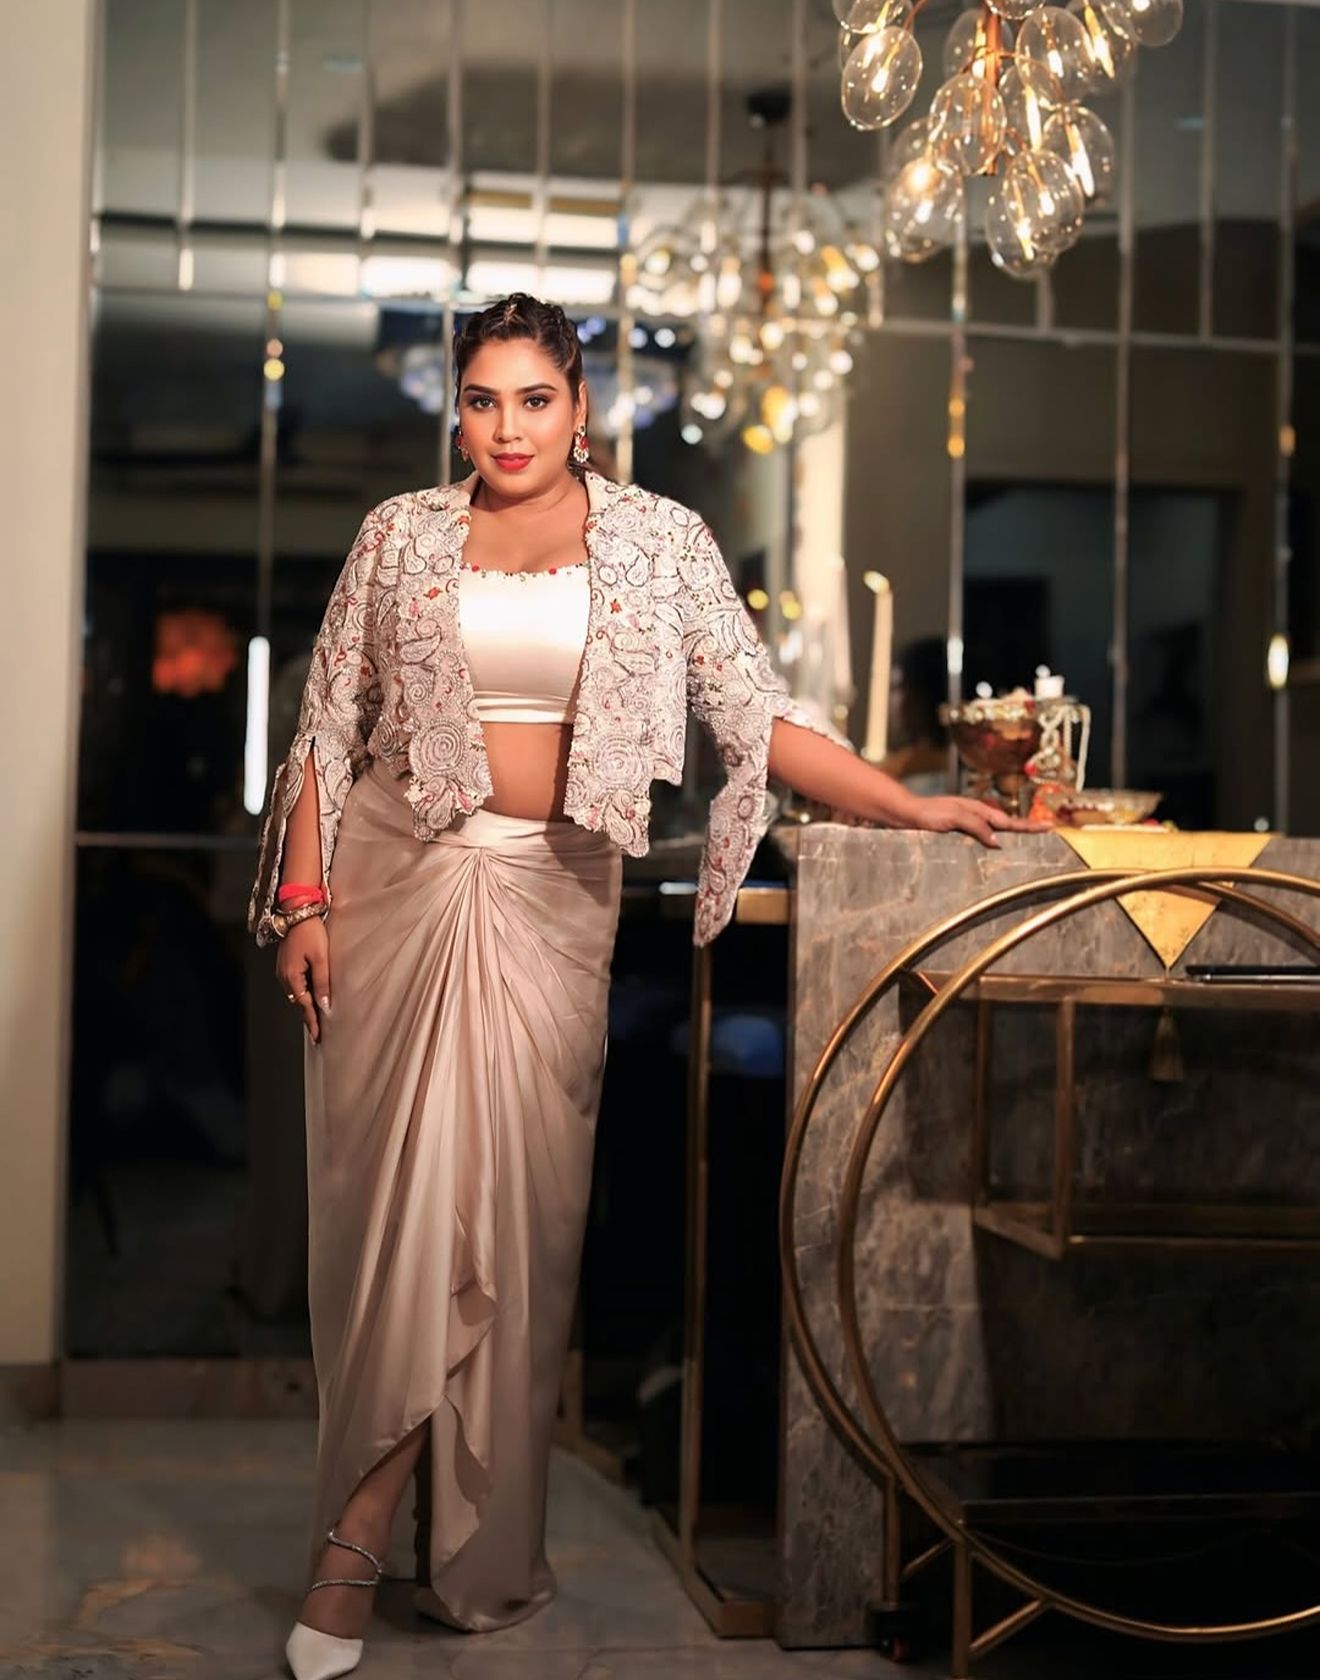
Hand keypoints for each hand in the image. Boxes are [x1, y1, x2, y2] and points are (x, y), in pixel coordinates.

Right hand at [274, 917, 330, 1043]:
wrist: (297, 911)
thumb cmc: (311, 932)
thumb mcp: (321, 959)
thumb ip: (322, 983)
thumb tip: (324, 1005)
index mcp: (292, 977)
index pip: (304, 1006)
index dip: (312, 1021)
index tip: (317, 1036)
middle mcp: (284, 976)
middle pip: (298, 1002)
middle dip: (308, 1016)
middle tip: (317, 1032)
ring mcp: (283, 970)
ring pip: (296, 994)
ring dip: (305, 1005)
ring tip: (315, 1018)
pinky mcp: (285, 963)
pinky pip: (294, 984)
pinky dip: (302, 993)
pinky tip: (310, 996)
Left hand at [911, 794, 1052, 847]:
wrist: (905, 814)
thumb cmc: (927, 813)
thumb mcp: (954, 818)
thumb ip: (976, 827)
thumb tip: (998, 842)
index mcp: (978, 811)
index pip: (1009, 821)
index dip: (1029, 826)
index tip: (1049, 828)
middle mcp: (975, 816)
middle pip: (1007, 824)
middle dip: (1027, 829)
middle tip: (1047, 832)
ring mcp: (967, 824)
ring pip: (996, 830)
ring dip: (1012, 835)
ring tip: (1029, 841)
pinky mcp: (957, 832)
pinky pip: (982, 837)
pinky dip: (994, 841)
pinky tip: (995, 848)